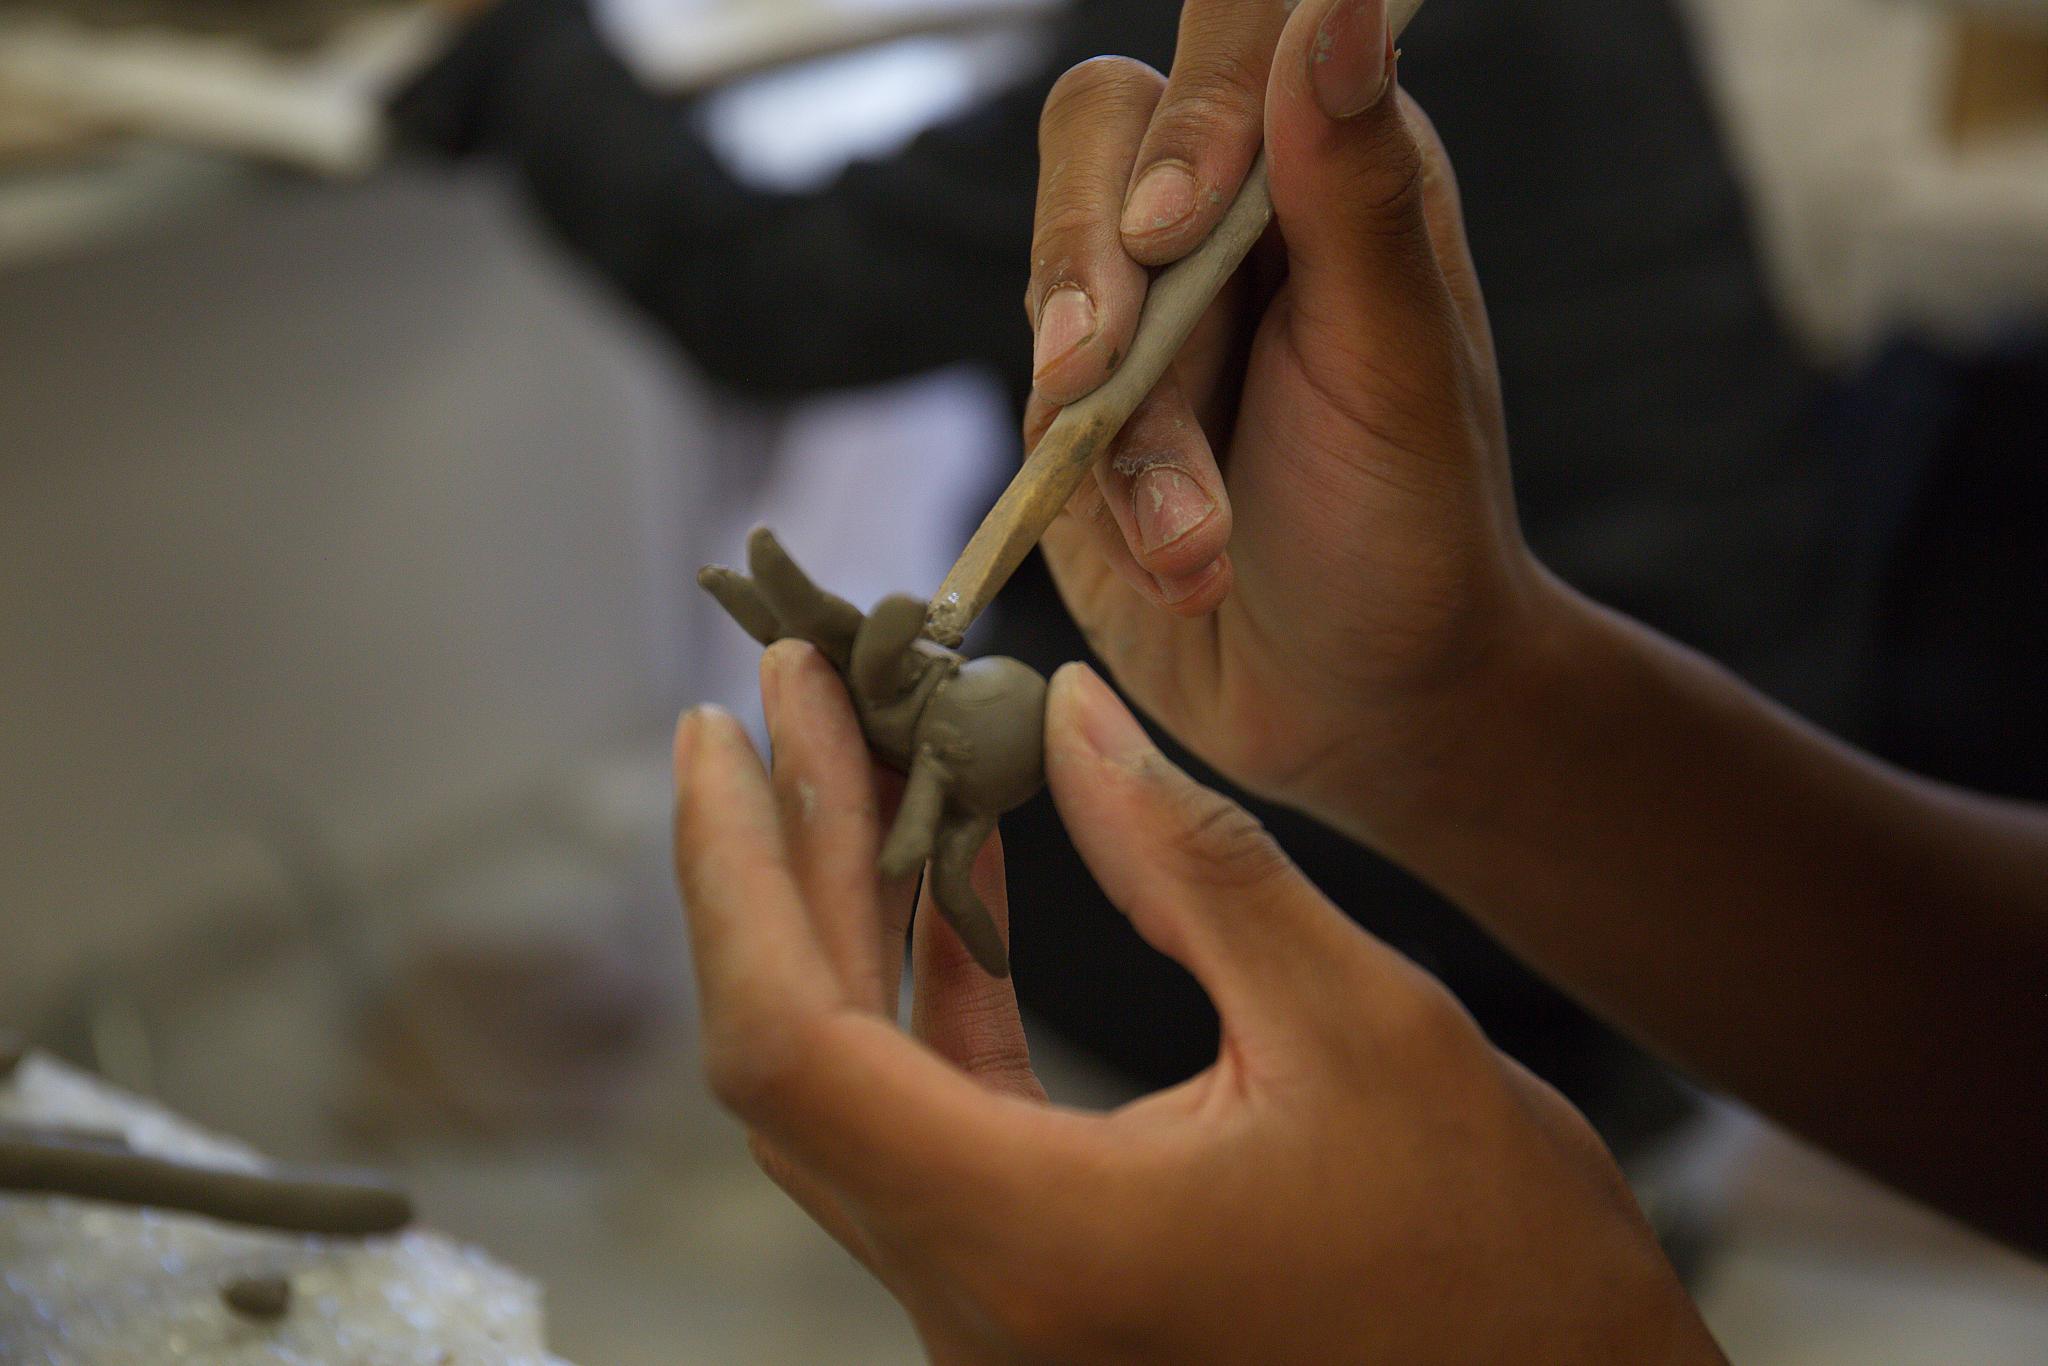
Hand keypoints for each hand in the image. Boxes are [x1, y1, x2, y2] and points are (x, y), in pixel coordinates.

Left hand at [672, 645, 1718, 1362]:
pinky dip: (933, 990)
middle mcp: (981, 1299)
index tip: (730, 728)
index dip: (737, 871)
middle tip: (784, 699)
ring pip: (856, 1089)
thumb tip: (1067, 715)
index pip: (789, 1045)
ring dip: (849, 917)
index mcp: (1037, 1242)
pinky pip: (937, 1122)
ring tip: (864, 755)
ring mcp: (1002, 1310)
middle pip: (797, 1058)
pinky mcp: (1044, 1291)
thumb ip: (1194, 863)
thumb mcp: (1363, 1029)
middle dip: (782, 858)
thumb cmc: (1501, 1265)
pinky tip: (965, 876)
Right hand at [1027, 0, 1547, 833]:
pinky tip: (1176, 561)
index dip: (1191, 110)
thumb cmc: (1410, 532)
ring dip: (1121, 430)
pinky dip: (1100, 499)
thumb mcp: (1398, 367)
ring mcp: (1135, 321)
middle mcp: (1221, 225)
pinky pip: (1033, 418)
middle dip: (1091, 270)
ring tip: (1197, 537)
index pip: (1230, 42)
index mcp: (1326, 171)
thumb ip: (1357, 189)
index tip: (1177, 229)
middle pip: (1094, 139)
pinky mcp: (1072, 419)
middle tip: (1103, 373)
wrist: (1356, 705)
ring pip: (1053, 292)